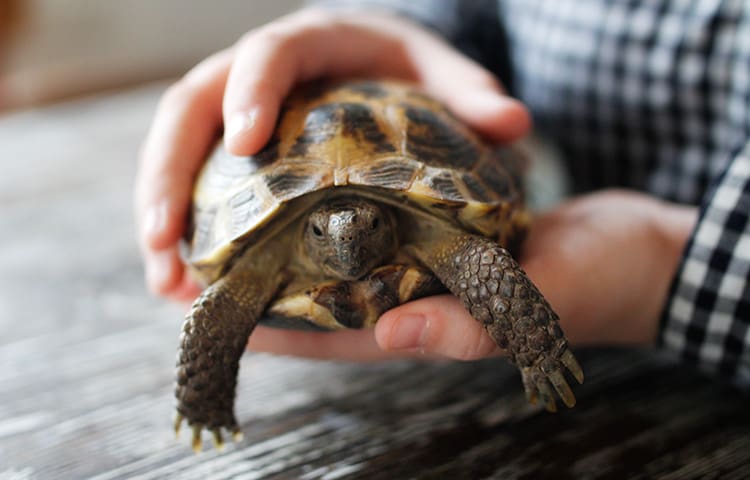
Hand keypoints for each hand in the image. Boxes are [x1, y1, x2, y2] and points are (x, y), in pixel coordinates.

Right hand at [134, 7, 530, 301]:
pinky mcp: (230, 150)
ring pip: (177, 150)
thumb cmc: (410, 73)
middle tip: (166, 237)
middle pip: (192, 104)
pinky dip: (183, 230)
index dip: (249, 91)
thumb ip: (471, 96)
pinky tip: (183, 282)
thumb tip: (511, 122)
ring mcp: (236, 110)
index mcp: (313, 42)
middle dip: (169, 169)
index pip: (271, 52)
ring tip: (166, 280)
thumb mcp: (442, 75)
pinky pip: (192, 183)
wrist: (385, 72)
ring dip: (160, 212)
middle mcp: (259, 71)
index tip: (243, 144)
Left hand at [247, 189, 696, 359]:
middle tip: (210, 251)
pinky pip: (387, 215)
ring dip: (302, 234)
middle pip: (326, 292)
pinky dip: (352, 200)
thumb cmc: (596, 284)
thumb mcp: (539, 305)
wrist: (635, 248)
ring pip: (350, 252)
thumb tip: (391, 329)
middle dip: (268, 277)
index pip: (330, 333)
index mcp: (426, 322)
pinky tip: (324, 174)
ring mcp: (431, 261)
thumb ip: (471, 321)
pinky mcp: (449, 228)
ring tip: (251, 204)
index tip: (209, 308)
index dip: (269, 326)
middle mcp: (418, 294)